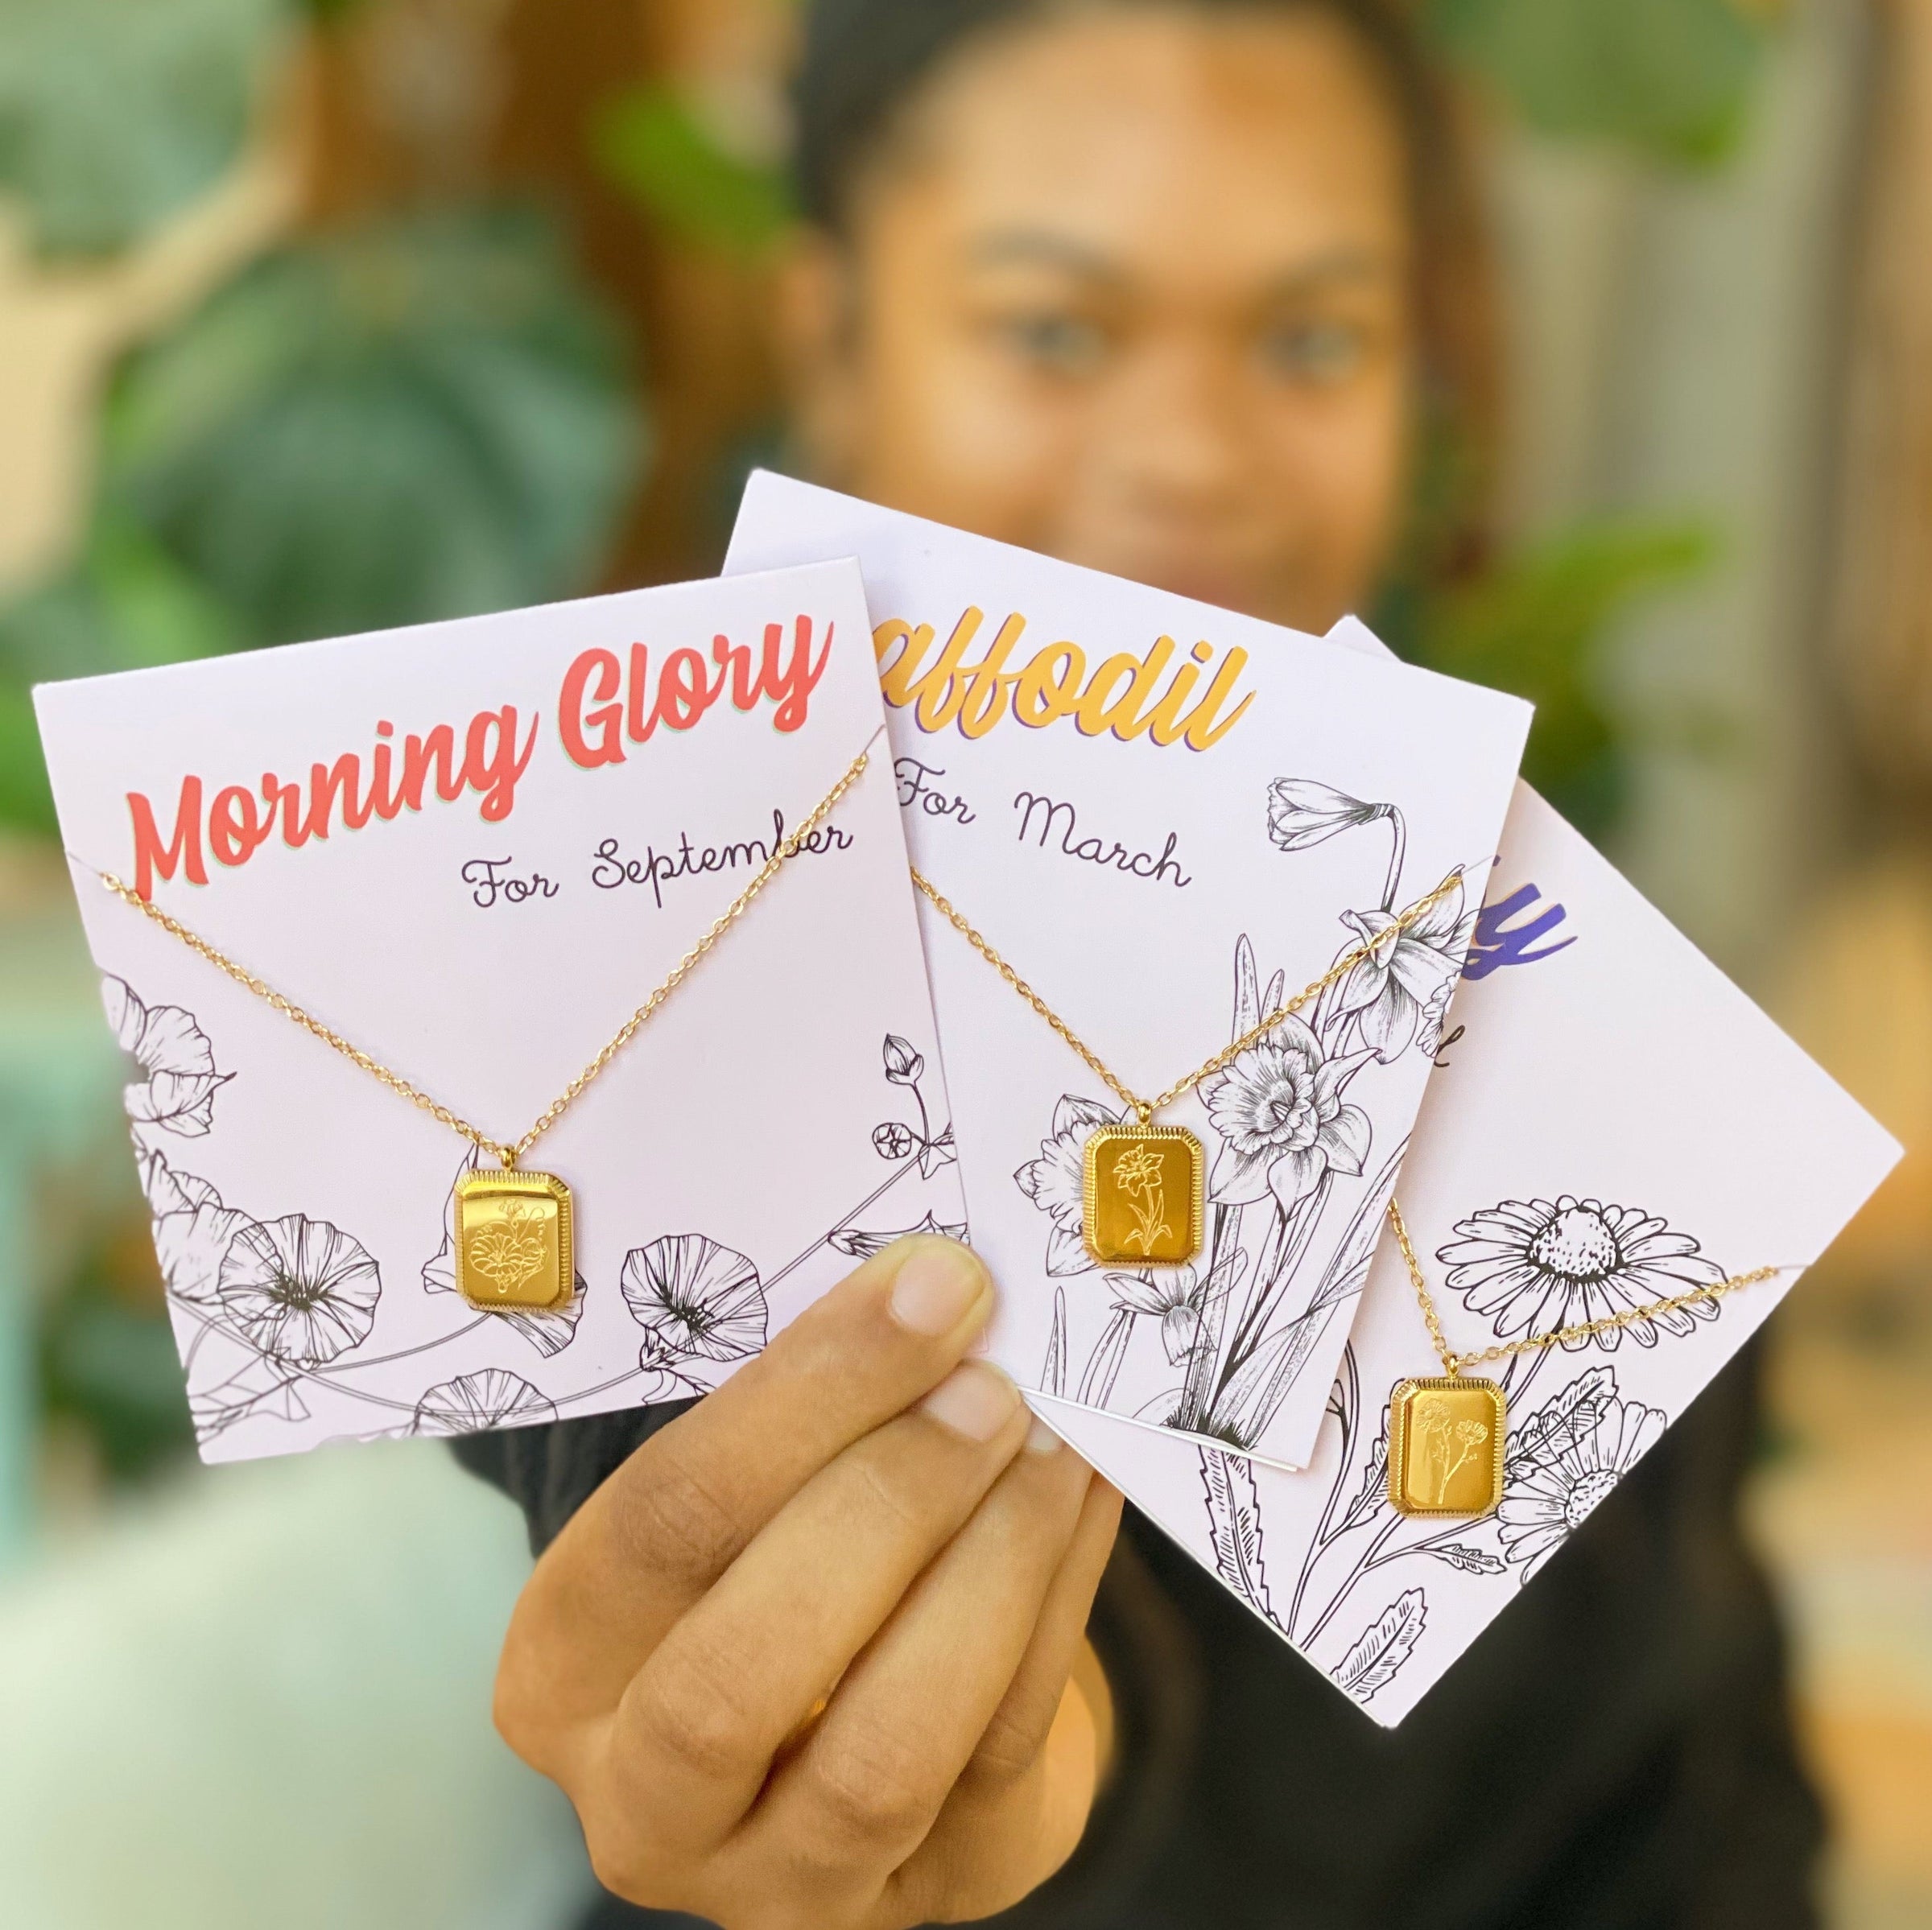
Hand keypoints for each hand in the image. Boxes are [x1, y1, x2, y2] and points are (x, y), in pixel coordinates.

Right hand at [493, 1235, 1122, 1928]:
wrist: (871, 1711)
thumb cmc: (785, 1555)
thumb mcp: (746, 1494)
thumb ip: (803, 1417)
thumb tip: (935, 1290)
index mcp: (563, 1665)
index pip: (660, 1527)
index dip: (801, 1401)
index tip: (924, 1288)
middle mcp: (643, 1800)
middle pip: (738, 1671)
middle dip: (886, 1504)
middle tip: (989, 1384)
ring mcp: (782, 1878)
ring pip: (882, 1752)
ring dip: (987, 1569)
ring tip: (1049, 1441)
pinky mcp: (930, 1894)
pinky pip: (998, 1752)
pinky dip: (1057, 1605)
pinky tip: (1086, 1494)